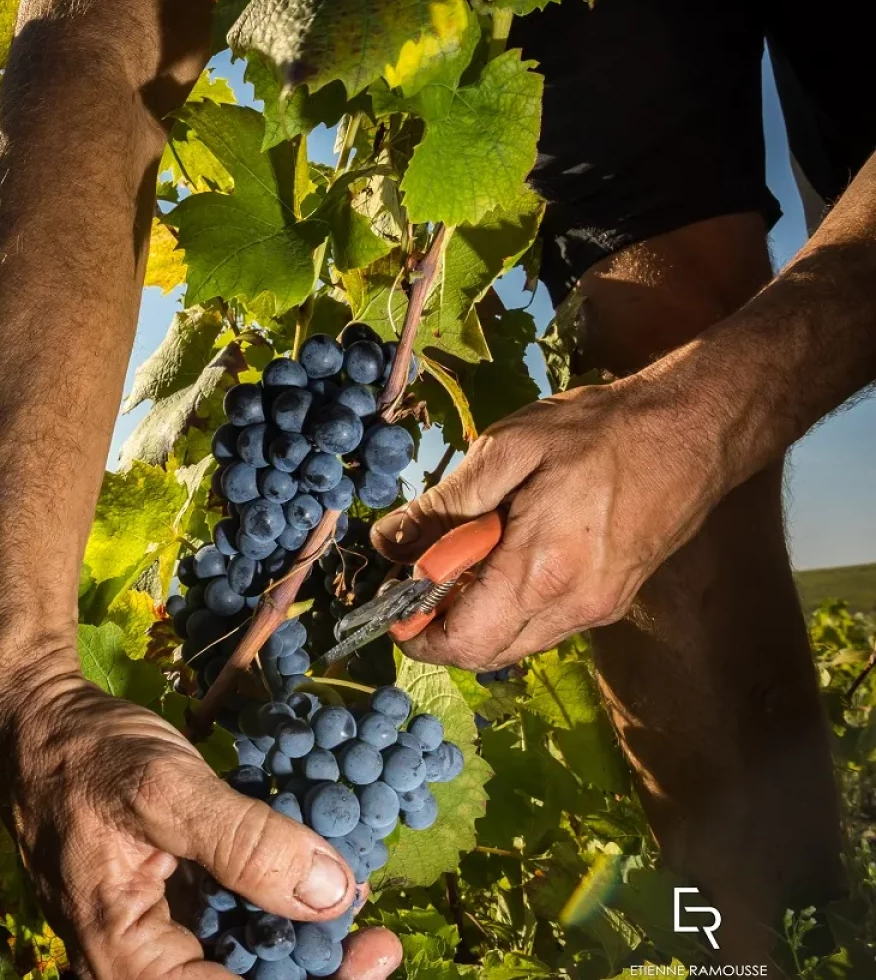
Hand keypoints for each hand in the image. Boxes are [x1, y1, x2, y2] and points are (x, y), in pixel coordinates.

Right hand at [0, 671, 401, 978]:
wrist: (37, 722)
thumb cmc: (82, 754)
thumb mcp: (165, 788)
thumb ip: (246, 843)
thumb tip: (333, 895)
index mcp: (125, 956)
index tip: (373, 951)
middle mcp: (137, 965)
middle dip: (314, 969)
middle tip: (379, 939)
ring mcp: (155, 942)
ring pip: (244, 966)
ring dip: (302, 946)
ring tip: (355, 908)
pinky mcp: (171, 913)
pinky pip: (233, 932)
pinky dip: (276, 912)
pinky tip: (312, 880)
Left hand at [370, 377, 726, 669]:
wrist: (696, 430)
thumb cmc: (601, 431)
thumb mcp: (508, 449)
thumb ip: (444, 505)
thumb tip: (388, 543)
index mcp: (542, 573)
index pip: (461, 642)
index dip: (414, 632)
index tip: (391, 600)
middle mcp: (574, 607)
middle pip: (483, 655)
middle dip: (438, 629)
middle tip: (419, 576)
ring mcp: (598, 610)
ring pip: (514, 644)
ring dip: (474, 618)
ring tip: (462, 558)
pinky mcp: (612, 602)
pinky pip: (543, 626)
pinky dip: (508, 608)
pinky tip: (503, 558)